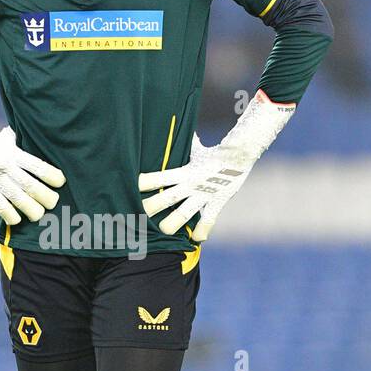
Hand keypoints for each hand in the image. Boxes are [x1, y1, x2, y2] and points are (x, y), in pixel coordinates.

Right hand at [0, 97, 63, 224]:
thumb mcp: (9, 138)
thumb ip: (24, 142)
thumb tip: (44, 138)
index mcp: (15, 154)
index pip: (37, 165)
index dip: (51, 175)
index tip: (61, 182)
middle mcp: (6, 167)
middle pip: (29, 185)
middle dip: (44, 196)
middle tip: (53, 202)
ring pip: (16, 198)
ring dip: (30, 209)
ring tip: (39, 215)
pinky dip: (9, 215)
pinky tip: (17, 220)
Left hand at [138, 90, 293, 241]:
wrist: (239, 156)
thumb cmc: (215, 154)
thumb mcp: (197, 150)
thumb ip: (186, 145)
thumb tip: (179, 130)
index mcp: (183, 172)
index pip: (159, 177)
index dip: (145, 183)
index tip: (131, 188)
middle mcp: (190, 184)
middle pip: (166, 198)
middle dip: (152, 207)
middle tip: (139, 214)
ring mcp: (203, 195)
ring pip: (183, 214)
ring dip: (172, 224)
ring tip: (163, 231)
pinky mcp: (217, 202)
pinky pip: (208, 221)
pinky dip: (202, 232)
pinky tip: (197, 239)